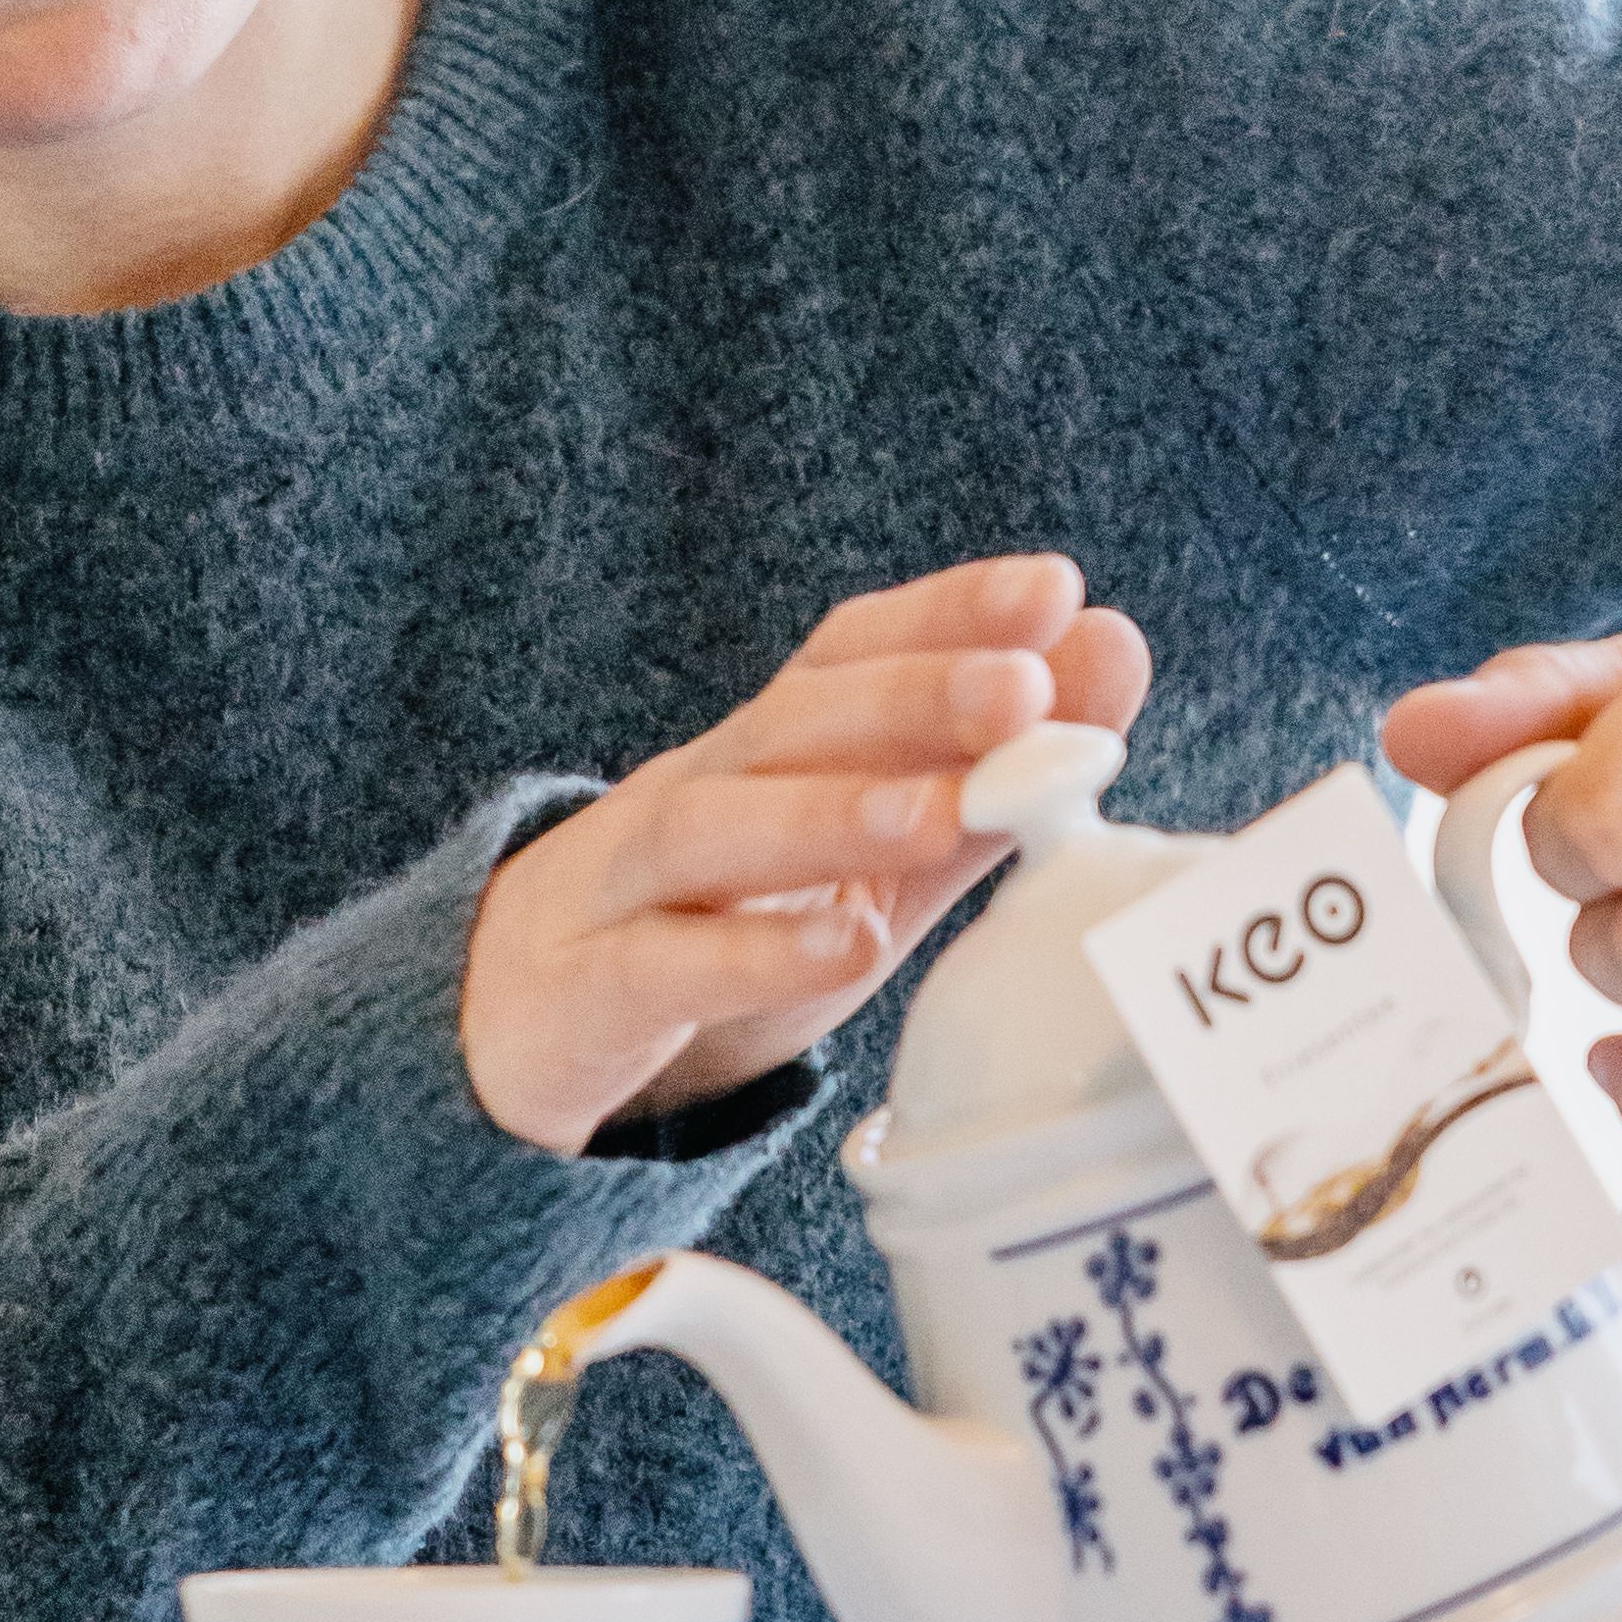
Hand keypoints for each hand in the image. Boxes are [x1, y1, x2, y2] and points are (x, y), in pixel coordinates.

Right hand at [463, 555, 1154, 1154]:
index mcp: (762, 754)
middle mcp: (692, 792)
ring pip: (714, 829)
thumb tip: (1114, 650)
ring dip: (832, 812)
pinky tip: (845, 946)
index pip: (846, 654)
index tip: (1055, 590)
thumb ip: (987, 778)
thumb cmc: (714, 929)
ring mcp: (623, 888)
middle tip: (1024, 691)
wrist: (508, 1031)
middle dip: (910, 697)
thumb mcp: (862, 865)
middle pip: (790, 722)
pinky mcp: (584, 990)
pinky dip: (752, 953)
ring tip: (944, 813)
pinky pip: (660, 964)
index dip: (944, 614)